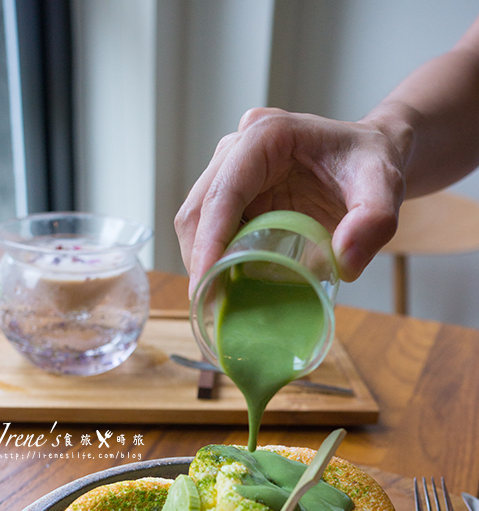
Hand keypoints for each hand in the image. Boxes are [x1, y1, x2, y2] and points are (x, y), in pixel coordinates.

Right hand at [175, 107, 407, 292]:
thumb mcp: (384, 187)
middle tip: (209, 305)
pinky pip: (209, 228)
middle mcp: (239, 147)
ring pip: (195, 219)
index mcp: (267, 136)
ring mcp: (230, 170)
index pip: (224, 191)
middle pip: (198, 207)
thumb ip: (375, 222)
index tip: (207, 283)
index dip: (209, 239)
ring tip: (214, 300)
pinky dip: (211, 259)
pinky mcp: (233, 194)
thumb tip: (345, 264)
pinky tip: (224, 285)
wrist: (368, 157)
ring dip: (200, 261)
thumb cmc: (372, 164)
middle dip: (198, 258)